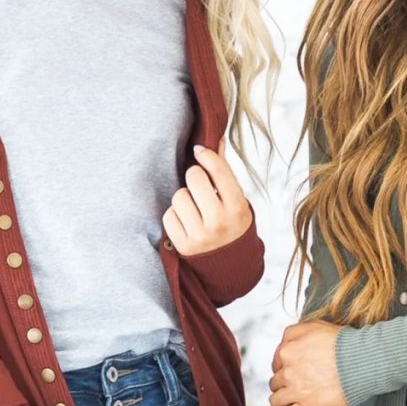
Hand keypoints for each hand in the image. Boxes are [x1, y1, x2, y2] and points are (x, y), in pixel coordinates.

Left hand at [162, 139, 252, 255]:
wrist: (231, 266)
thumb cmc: (232, 225)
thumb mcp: (236, 201)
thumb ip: (224, 172)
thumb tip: (215, 140)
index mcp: (237, 208)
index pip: (219, 170)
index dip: (206, 155)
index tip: (199, 152)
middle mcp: (220, 222)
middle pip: (194, 178)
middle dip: (194, 178)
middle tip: (199, 187)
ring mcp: (201, 235)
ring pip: (179, 196)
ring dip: (184, 199)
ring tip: (194, 209)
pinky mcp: (183, 246)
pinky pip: (169, 215)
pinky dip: (175, 216)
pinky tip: (186, 222)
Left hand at [268, 321, 348, 405]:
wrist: (361, 361)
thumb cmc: (342, 343)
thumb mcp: (314, 326)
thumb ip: (293, 332)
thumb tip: (282, 344)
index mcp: (288, 352)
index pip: (276, 364)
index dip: (284, 367)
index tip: (292, 371)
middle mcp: (288, 372)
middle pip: (276, 382)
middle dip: (283, 384)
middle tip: (295, 385)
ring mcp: (296, 391)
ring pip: (276, 400)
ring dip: (281, 401)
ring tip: (289, 402)